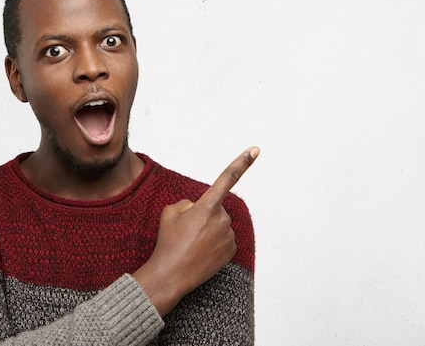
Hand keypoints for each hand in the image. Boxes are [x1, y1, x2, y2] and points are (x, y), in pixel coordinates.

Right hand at [132, 146, 259, 316]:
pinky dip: (214, 243)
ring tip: (191, 244)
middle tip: (187, 232)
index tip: (255, 150)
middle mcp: (222, 219)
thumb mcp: (169, 213)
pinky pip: (224, 239)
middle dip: (204, 215)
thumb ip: (187, 203)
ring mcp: (228, 235)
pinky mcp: (231, 250)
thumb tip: (198, 207)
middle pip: (215, 208)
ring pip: (219, 224)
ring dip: (208, 230)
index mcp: (207, 205)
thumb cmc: (168, 243)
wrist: (171, 275)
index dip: (242, 162)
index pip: (227, 178)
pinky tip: (201, 252)